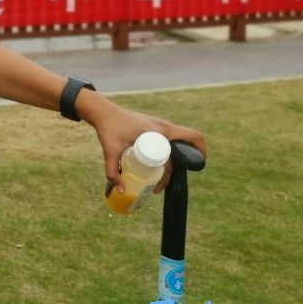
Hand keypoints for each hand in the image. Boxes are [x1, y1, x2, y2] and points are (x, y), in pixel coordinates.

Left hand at [79, 92, 205, 194]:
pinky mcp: (154, 127)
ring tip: (155, 182)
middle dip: (178, 169)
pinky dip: (170, 154)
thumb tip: (122, 191)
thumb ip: (112, 171)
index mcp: (160, 130)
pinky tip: (159, 168)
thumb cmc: (108, 128)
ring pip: (175, 146)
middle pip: (182, 148)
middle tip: (160, 186)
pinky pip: (169, 141)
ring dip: (173, 163)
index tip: (196, 168)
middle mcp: (164, 126)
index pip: (191, 137)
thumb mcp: (110, 150)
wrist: (102, 112)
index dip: (200, 151)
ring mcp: (160, 125)